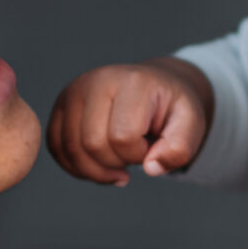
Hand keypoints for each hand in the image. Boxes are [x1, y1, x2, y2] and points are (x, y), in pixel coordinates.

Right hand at [47, 59, 213, 185]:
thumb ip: (180, 148)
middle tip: (134, 152)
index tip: (151, 144)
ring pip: (71, 149)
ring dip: (97, 168)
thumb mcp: (191, 124)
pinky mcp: (60, 106)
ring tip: (119, 159)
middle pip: (92, 144)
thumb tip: (151, 168)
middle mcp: (95, 80)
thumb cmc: (170, 108)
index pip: (122, 137)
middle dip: (116, 162)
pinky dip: (76, 166)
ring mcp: (73, 91)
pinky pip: (56, 147)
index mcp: (131, 81)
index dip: (138, 154)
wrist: (155, 88)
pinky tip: (99, 164)